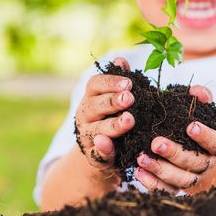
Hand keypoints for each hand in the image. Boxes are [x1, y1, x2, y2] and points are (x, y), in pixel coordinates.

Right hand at [74, 57, 134, 171]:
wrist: (101, 152)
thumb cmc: (111, 118)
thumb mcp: (114, 99)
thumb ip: (119, 82)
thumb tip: (120, 60)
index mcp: (91, 98)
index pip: (95, 84)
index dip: (110, 82)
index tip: (129, 83)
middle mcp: (85, 115)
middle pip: (96, 105)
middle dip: (113, 101)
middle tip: (129, 98)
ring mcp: (87, 136)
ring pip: (98, 129)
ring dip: (113, 125)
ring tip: (129, 120)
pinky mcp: (93, 156)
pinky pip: (97, 153)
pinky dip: (103, 149)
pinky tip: (108, 144)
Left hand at [134, 85, 215, 193]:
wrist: (204, 165)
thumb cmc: (198, 132)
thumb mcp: (203, 114)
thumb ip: (202, 100)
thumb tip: (196, 91)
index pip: (215, 142)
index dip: (205, 135)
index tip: (191, 126)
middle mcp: (206, 165)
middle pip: (193, 162)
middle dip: (174, 153)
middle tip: (156, 143)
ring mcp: (192, 180)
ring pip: (179, 179)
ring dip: (159, 169)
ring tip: (141, 158)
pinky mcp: (177, 189)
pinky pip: (166, 190)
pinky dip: (153, 184)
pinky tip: (138, 173)